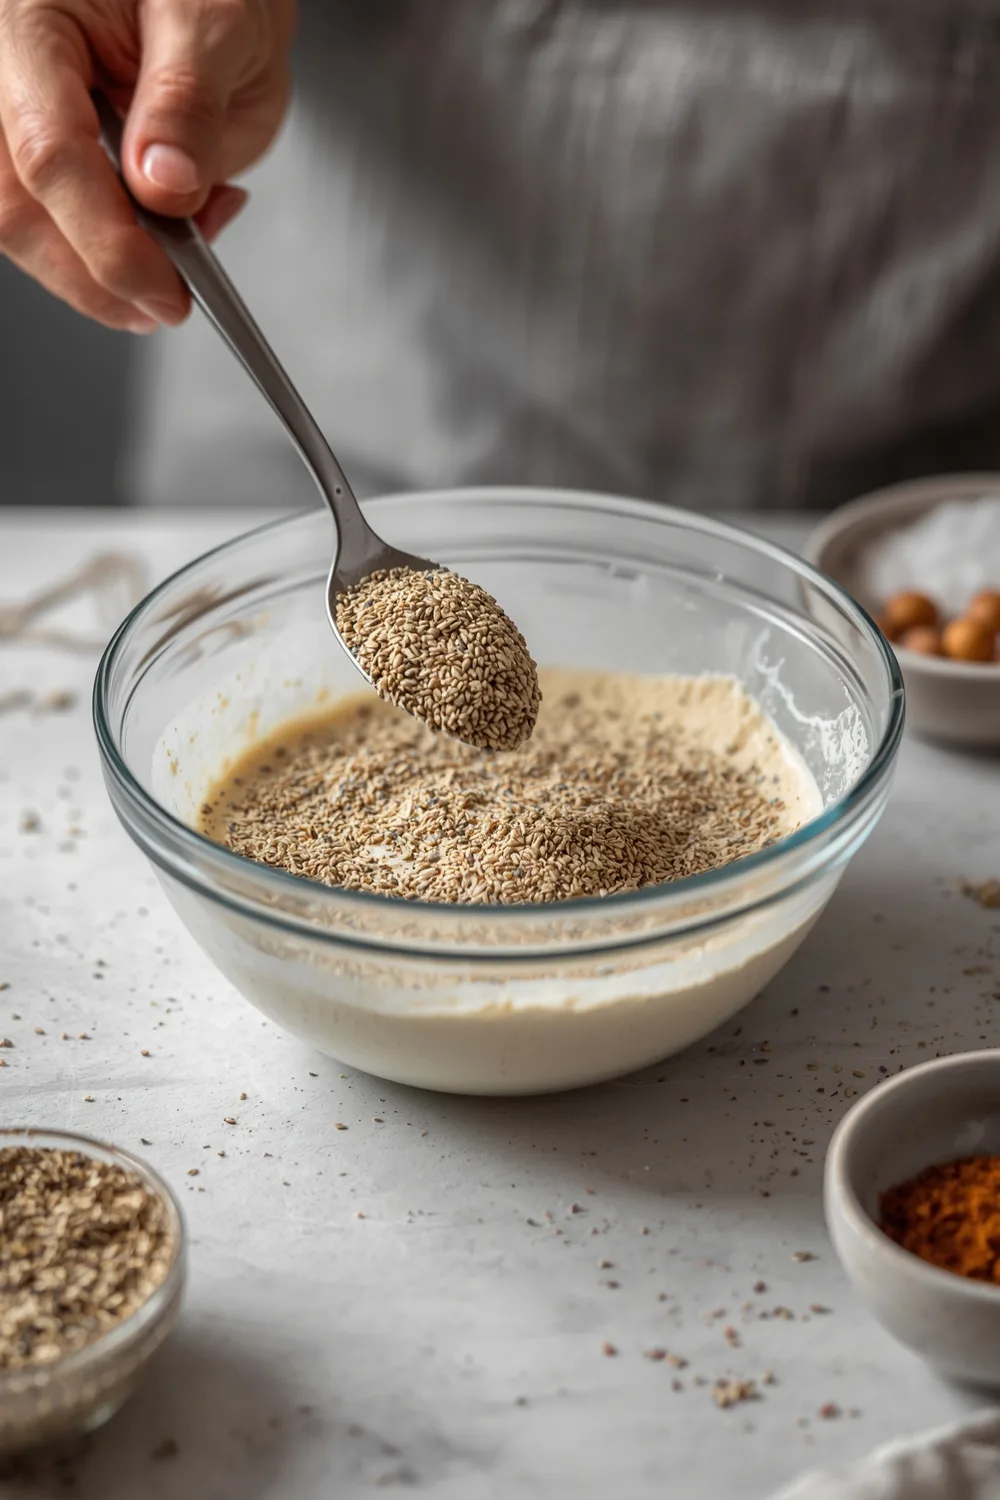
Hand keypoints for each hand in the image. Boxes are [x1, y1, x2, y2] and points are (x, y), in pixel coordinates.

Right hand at [0, 0, 294, 332]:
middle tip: (168, 304)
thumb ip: (189, 104)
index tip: (166, 290)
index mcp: (30, 18)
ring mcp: (17, 110)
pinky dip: (111, 250)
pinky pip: (54, 219)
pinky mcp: (38, 145)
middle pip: (18, 207)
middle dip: (96, 277)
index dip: (108, 242)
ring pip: (27, 224)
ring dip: (102, 272)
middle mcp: (7, 67)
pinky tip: (169, 236)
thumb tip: (164, 188)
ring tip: (182, 260)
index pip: (50, 154)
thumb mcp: (217, 20)